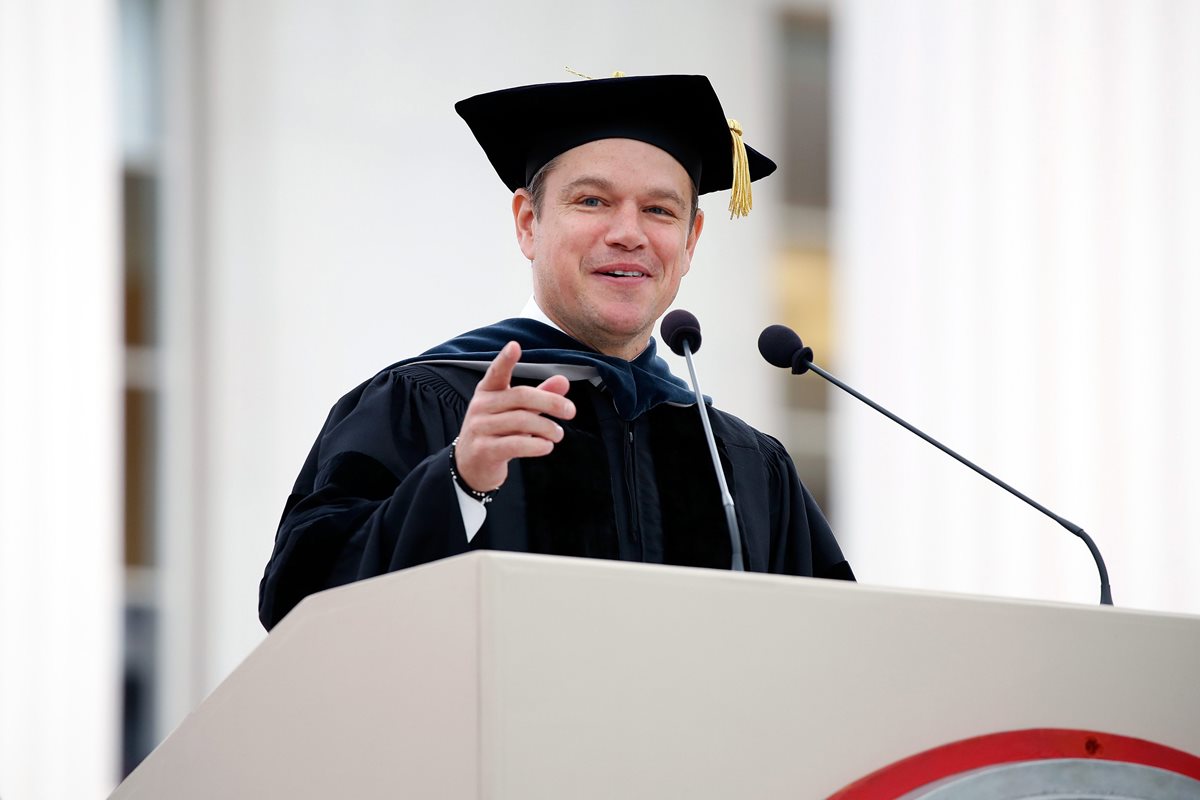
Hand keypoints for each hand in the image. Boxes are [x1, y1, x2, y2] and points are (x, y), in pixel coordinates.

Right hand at [453, 341, 575, 491]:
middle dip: (550, 402)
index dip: (505, 359)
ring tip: (558, 434)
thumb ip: (540, 395)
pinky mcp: (485, 450)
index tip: (515, 346)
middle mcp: (481, 406)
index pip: (496, 372)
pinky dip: (536, 445)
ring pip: (522, 421)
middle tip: (571, 411)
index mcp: (487, 391)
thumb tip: (563, 381)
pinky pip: (515, 444)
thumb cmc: (498, 432)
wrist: (471, 466)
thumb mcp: (517, 411)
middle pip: (521, 396)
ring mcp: (480, 428)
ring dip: (547, 428)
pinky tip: (546, 446)